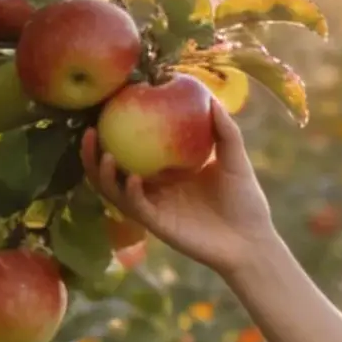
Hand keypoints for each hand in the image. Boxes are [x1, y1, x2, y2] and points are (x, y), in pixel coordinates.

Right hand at [81, 98, 275, 281]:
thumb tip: (212, 100)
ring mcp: (155, 207)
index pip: (133, 149)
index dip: (116, 133)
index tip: (107, 109)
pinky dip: (130, 192)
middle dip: (93, 153)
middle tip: (88, 130)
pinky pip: (137, 207)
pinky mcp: (159, 226)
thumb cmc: (246, 202)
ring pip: (115, 191)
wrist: (253, 241)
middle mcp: (155, 188)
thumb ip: (225, 132)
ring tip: (104, 154)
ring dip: (103, 174)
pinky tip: (131, 178)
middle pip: (113, 170)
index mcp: (167, 171)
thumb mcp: (236, 160)